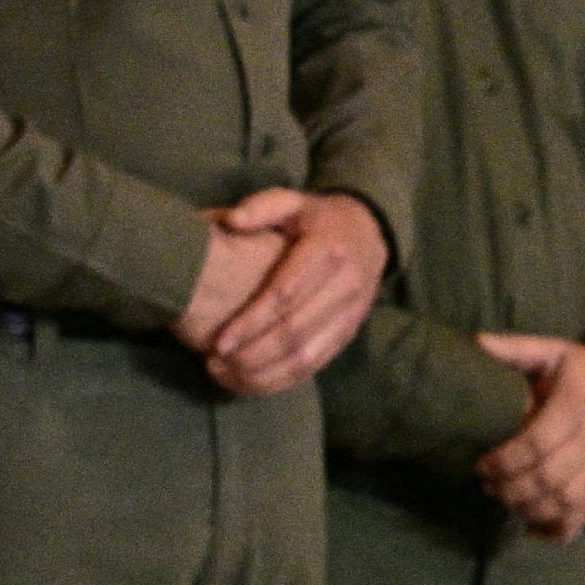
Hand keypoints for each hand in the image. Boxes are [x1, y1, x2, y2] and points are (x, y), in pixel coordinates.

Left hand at [194, 188, 388, 394]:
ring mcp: (351, 314)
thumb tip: (232, 221)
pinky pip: (316, 365)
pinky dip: (282, 380)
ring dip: (265, 372)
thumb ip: (261, 207)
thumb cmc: (318, 220)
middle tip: (215, 363)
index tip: (219, 341)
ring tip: (227, 375)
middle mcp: (345, 286)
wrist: (369, 234)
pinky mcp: (349, 333)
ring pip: (307, 355)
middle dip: (253, 352)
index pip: (286, 295)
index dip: (252, 322)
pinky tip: (251, 382)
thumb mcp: (293, 202)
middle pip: (295, 331)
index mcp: (328, 251)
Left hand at [474, 335, 584, 538]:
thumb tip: (475, 343)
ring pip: (567, 500)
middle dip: (512, 489)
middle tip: (489, 487)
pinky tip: (536, 528)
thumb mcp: (556, 350)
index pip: (536, 444)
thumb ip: (516, 348)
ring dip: (531, 508)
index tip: (481, 465)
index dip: (505, 461)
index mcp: (577, 403)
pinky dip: (561, 528)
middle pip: (549, 477)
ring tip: (508, 502)